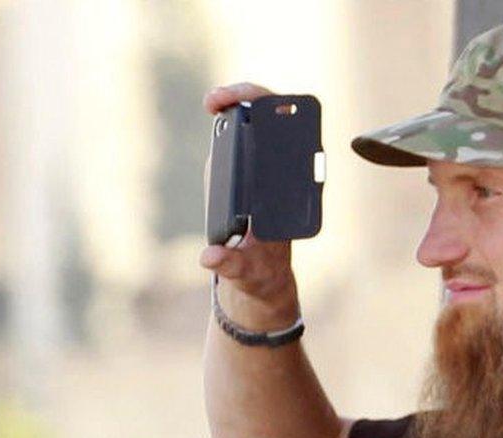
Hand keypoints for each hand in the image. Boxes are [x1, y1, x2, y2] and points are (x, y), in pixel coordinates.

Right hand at [199, 81, 298, 327]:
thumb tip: (208, 257)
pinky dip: (227, 115)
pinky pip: (240, 136)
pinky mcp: (242, 169)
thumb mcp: (245, 271)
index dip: (284, 132)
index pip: (294, 153)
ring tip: (214, 100)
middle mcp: (279, 179)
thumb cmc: (258, 269)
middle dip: (252, 103)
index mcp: (287, 199)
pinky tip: (214, 106)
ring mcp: (261, 170)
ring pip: (257, 126)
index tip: (262, 119)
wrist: (258, 272)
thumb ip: (229, 265)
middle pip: (275, 128)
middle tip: (219, 100)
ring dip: (236, 103)